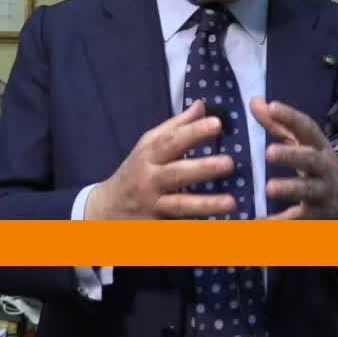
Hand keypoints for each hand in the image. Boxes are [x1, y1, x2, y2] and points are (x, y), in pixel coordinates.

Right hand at [85, 100, 235, 219]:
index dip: (193, 132)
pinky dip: (197, 231)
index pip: (171, 141)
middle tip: (229, 163)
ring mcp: (152, 207)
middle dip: (203, 168)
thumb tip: (202, 105)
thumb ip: (176, 127)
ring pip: (180, 206)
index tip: (217, 124)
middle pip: (176, 174)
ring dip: (206, 204)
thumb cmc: (134, 172)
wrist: (105, 210)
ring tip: (231, 203)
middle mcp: (149, 181)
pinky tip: (219, 230)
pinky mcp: (156, 229)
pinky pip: (179, 230)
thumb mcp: (148, 146)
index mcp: (148, 156)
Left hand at [250, 97, 337, 219]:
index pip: (308, 128)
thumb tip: (254, 101)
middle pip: (310, 159)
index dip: (291, 116)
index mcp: (319, 147)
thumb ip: (279, 125)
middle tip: (269, 152)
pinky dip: (280, 223)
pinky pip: (299, 220)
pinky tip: (260, 223)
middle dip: (291, 155)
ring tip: (269, 188)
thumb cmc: (322, 170)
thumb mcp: (306, 146)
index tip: (272, 106)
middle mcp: (324, 168)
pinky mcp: (318, 216)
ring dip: (289, 188)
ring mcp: (323, 193)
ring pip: (308, 191)